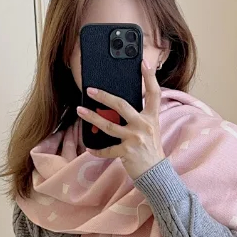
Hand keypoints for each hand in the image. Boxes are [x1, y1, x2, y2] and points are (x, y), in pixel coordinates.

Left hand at [76, 59, 165, 179]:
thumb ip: (139, 118)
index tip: (143, 63)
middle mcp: (144, 126)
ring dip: (91, 117)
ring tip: (80, 110)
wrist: (156, 173)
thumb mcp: (150, 130)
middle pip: (121, 105)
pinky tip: (90, 147)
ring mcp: (135, 139)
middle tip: (90, 90)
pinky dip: (97, 149)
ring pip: (108, 125)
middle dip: (104, 96)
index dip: (150, 77)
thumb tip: (117, 107)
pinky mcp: (127, 152)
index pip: (154, 94)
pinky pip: (107, 149)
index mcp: (152, 118)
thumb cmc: (151, 150)